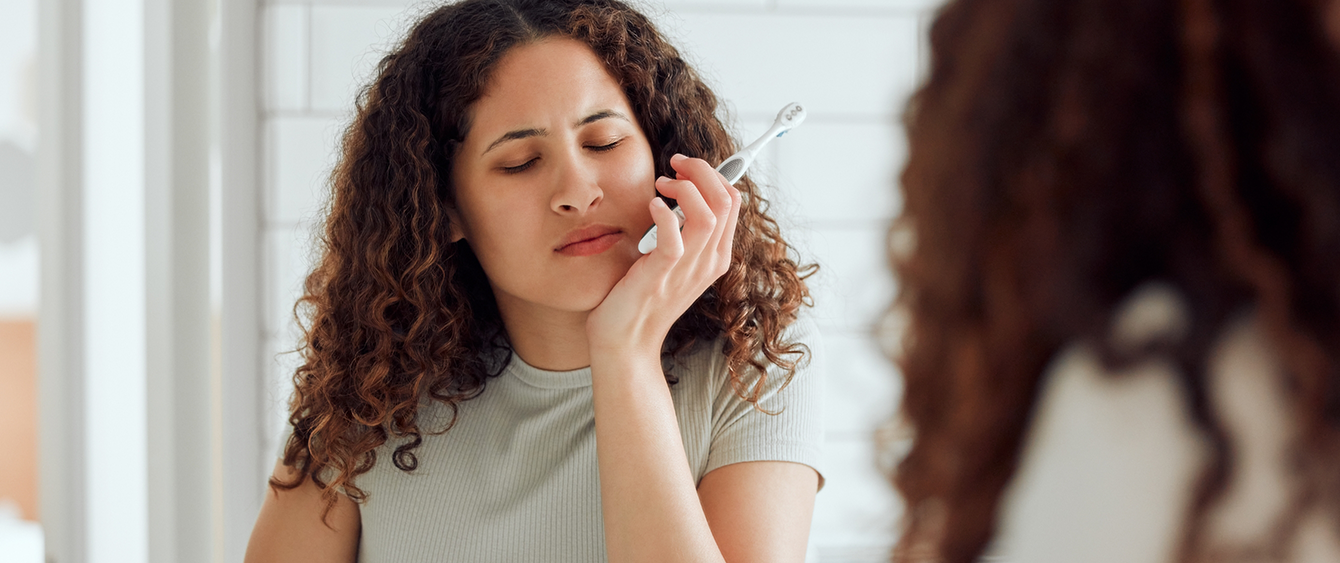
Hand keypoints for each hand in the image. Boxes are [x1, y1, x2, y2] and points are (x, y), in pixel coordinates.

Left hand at [586, 153, 741, 357]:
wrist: (626, 341)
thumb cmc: (643, 297)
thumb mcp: (674, 261)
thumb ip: (684, 232)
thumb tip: (680, 192)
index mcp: (716, 256)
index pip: (732, 202)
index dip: (712, 174)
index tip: (684, 169)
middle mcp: (709, 262)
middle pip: (726, 200)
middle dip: (702, 171)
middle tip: (674, 165)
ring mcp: (689, 270)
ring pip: (709, 214)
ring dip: (685, 188)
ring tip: (661, 185)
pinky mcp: (662, 275)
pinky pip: (674, 238)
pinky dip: (663, 213)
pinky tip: (651, 205)